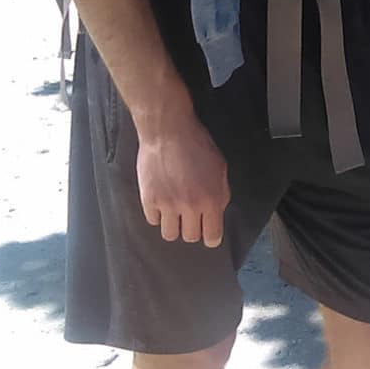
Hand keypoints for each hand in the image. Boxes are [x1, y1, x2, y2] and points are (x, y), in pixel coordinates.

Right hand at [134, 111, 230, 246]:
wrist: (168, 131)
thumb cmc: (197, 145)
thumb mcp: (220, 168)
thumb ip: (220, 194)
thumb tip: (217, 212)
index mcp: (211, 199)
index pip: (212, 237)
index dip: (210, 235)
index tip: (207, 231)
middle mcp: (190, 206)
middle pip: (190, 238)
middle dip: (192, 228)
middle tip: (190, 214)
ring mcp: (167, 204)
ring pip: (169, 234)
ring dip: (173, 224)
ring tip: (174, 210)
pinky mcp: (148, 200)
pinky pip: (153, 221)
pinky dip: (157, 213)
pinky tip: (161, 199)